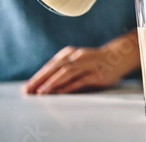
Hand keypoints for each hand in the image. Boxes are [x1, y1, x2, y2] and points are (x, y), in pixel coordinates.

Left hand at [22, 31, 140, 93]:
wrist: (118, 56)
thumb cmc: (94, 61)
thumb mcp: (77, 59)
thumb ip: (63, 67)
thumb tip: (44, 82)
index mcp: (70, 53)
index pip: (50, 65)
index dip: (38, 76)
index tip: (27, 87)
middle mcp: (77, 57)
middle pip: (55, 67)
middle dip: (40, 80)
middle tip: (28, 90)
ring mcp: (87, 65)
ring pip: (66, 72)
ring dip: (52, 83)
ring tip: (41, 92)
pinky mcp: (96, 75)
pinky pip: (80, 81)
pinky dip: (68, 87)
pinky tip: (60, 93)